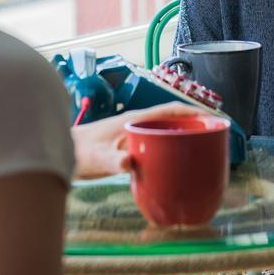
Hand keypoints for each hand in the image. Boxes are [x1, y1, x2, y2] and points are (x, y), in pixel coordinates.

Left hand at [70, 102, 206, 178]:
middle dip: (192, 123)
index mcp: (133, 119)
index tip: (211, 116)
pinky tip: (172, 162)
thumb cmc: (77, 153)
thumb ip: (111, 161)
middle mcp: (135, 123)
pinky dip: (168, 146)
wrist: (61, 152)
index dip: (192, 111)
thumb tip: (128, 164)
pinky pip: (155, 141)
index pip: (169, 110)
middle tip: (212, 136)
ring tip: (199, 149)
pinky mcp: (127, 144)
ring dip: (180, 135)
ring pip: (163, 129)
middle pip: (170, 118)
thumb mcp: (96, 159)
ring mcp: (131, 132)